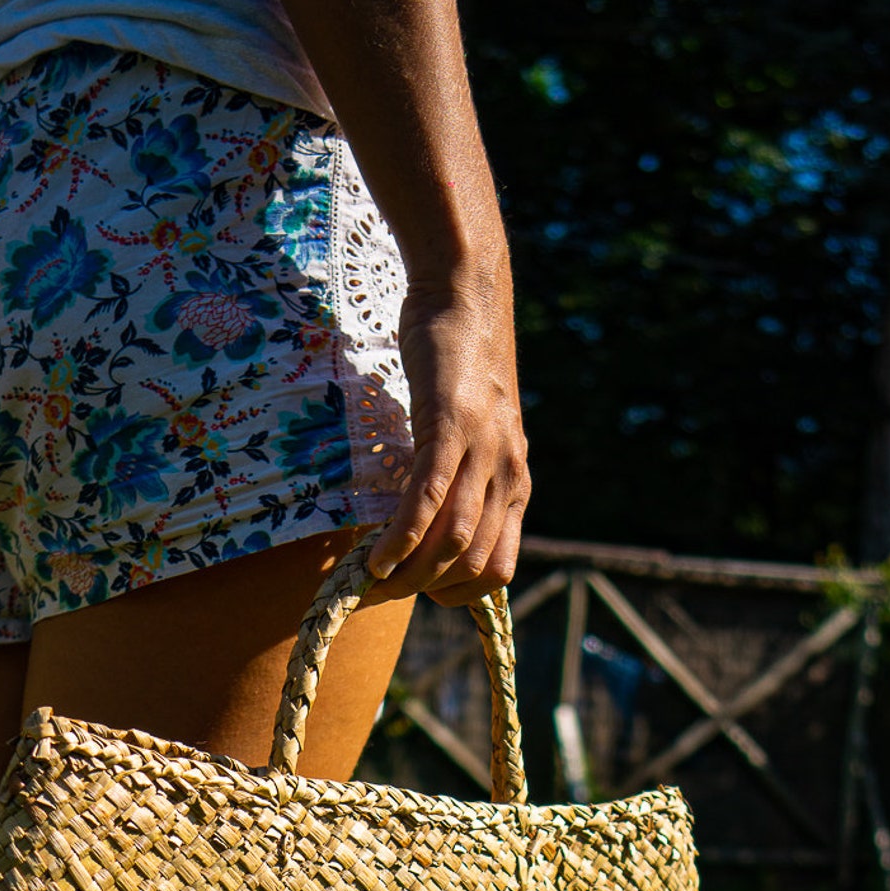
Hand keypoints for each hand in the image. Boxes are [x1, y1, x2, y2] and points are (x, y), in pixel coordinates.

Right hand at [362, 264, 530, 609]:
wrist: (464, 294)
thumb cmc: (458, 364)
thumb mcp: (474, 433)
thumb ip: (465, 479)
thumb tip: (429, 524)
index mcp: (516, 484)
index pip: (497, 571)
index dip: (457, 595)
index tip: (419, 590)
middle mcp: (509, 475)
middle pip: (472, 565)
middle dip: (425, 590)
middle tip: (382, 590)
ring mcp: (483, 452)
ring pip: (452, 542)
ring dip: (410, 573)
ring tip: (373, 580)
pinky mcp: (452, 426)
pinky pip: (429, 500)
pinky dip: (401, 538)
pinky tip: (376, 557)